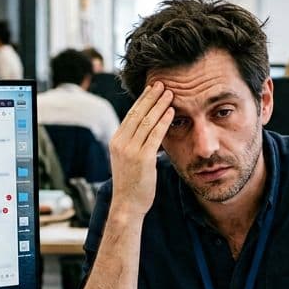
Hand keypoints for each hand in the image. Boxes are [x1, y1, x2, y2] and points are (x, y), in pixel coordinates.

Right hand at [109, 82, 173, 217]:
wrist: (127, 204)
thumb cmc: (131, 183)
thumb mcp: (127, 159)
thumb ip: (135, 143)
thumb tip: (147, 130)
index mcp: (116, 141)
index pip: (130, 114)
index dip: (142, 100)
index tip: (152, 89)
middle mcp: (121, 143)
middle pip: (137, 113)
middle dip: (151, 97)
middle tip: (162, 83)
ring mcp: (130, 150)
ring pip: (146, 121)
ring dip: (159, 105)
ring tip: (170, 93)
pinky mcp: (142, 158)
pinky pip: (155, 135)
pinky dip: (164, 121)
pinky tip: (171, 112)